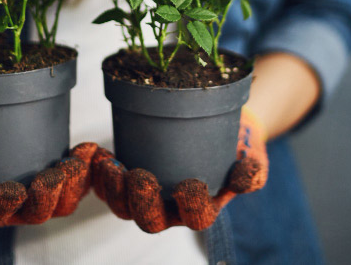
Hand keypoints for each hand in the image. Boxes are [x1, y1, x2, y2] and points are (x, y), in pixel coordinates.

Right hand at [0, 116, 97, 227]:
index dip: (5, 206)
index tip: (13, 189)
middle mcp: (15, 208)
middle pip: (37, 213)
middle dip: (49, 195)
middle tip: (55, 173)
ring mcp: (40, 195)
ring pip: (63, 203)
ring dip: (74, 184)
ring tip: (77, 161)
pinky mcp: (58, 178)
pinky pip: (78, 183)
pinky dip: (86, 169)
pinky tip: (89, 149)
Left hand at [91, 108, 268, 232]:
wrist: (222, 129)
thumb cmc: (238, 147)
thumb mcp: (253, 155)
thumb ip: (252, 170)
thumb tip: (242, 181)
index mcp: (203, 208)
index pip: (196, 218)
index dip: (191, 207)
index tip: (190, 184)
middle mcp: (172, 209)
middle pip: (150, 220)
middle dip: (140, 201)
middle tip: (139, 176)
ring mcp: (148, 196)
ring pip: (123, 207)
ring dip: (113, 189)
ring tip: (109, 166)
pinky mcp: (129, 178)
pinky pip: (109, 186)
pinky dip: (100, 173)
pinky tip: (97, 154)